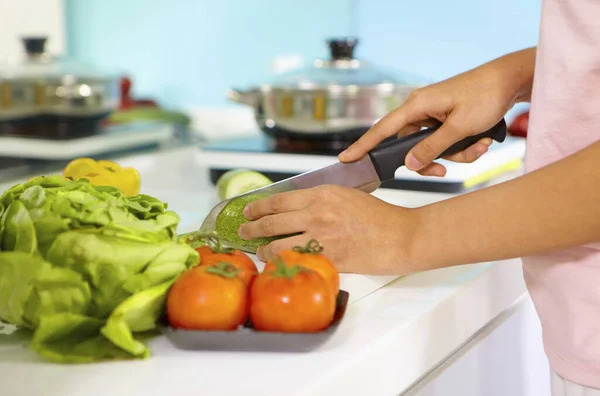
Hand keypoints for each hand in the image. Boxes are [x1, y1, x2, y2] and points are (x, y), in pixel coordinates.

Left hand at [237, 185, 416, 274]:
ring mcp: (321, 236)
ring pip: (278, 245)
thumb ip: (322, 200)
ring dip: (263, 250)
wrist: (402, 236)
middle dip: (252, 228)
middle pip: (272, 221)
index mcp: (322, 193)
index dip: (258, 206)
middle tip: (243, 231)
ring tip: (259, 251)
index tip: (248, 210)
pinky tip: (281, 265)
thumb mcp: (348, 196)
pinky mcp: (328, 258)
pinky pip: (296, 262)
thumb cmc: (380, 217)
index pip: (279, 200)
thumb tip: (298, 209)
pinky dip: (284, 264)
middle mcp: (317, 213)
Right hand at [338, 48, 535, 175]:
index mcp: (417, 105)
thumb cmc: (486, 96)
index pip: (382, 129)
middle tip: (444, 171)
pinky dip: (462, 147)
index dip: (363, 146)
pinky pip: (445, 142)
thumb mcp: (460, 127)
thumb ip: (433, 147)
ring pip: (432, 147)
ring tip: (478, 147)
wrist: (511, 81)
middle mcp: (421, 110)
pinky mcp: (446, 119)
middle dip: (432, 160)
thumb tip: (410, 163)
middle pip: (411, 147)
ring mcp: (434, 115)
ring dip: (455, 154)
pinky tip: (480, 142)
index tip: (346, 159)